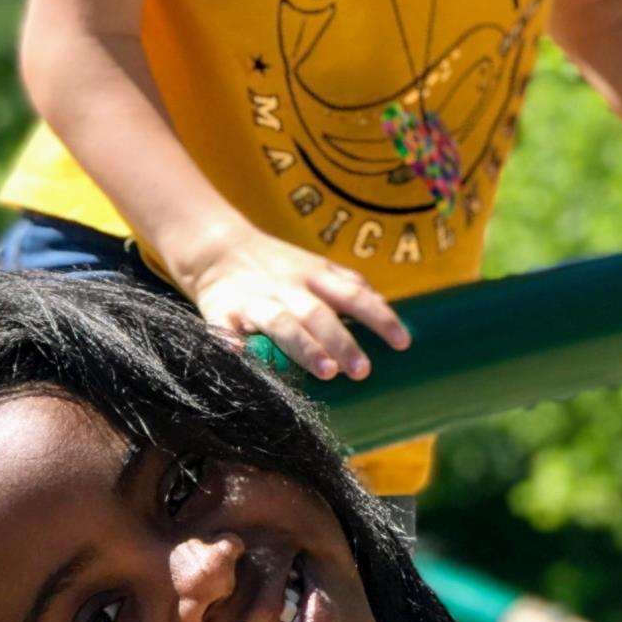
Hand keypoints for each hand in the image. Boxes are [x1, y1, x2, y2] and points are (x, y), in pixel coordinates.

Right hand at [184, 227, 411, 381]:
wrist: (219, 249)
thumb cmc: (279, 266)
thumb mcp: (318, 267)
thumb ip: (350, 286)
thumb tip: (385, 307)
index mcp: (316, 277)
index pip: (354, 296)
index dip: (380, 318)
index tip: (403, 342)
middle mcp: (289, 288)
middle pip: (319, 314)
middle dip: (342, 342)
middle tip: (362, 370)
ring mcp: (256, 300)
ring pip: (282, 323)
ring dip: (303, 347)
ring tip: (326, 372)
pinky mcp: (223, 311)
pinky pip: (226, 328)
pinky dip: (233, 342)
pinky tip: (243, 356)